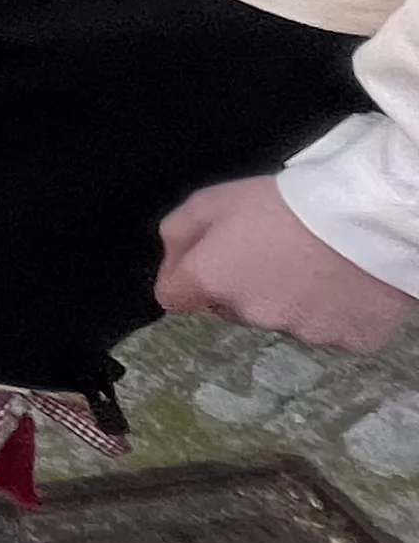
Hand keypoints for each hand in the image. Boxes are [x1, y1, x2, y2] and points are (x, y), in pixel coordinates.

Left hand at [156, 177, 417, 351]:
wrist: (369, 218)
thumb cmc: (287, 202)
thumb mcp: (214, 199)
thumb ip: (180, 233)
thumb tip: (173, 261)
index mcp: (213, 281)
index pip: (173, 298)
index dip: (186, 280)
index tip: (210, 263)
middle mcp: (252, 316)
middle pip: (234, 308)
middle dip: (245, 286)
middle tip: (274, 252)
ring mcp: (303, 334)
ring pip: (285, 319)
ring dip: (291, 300)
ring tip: (316, 263)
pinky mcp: (349, 342)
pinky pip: (332, 328)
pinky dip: (335, 311)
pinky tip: (347, 282)